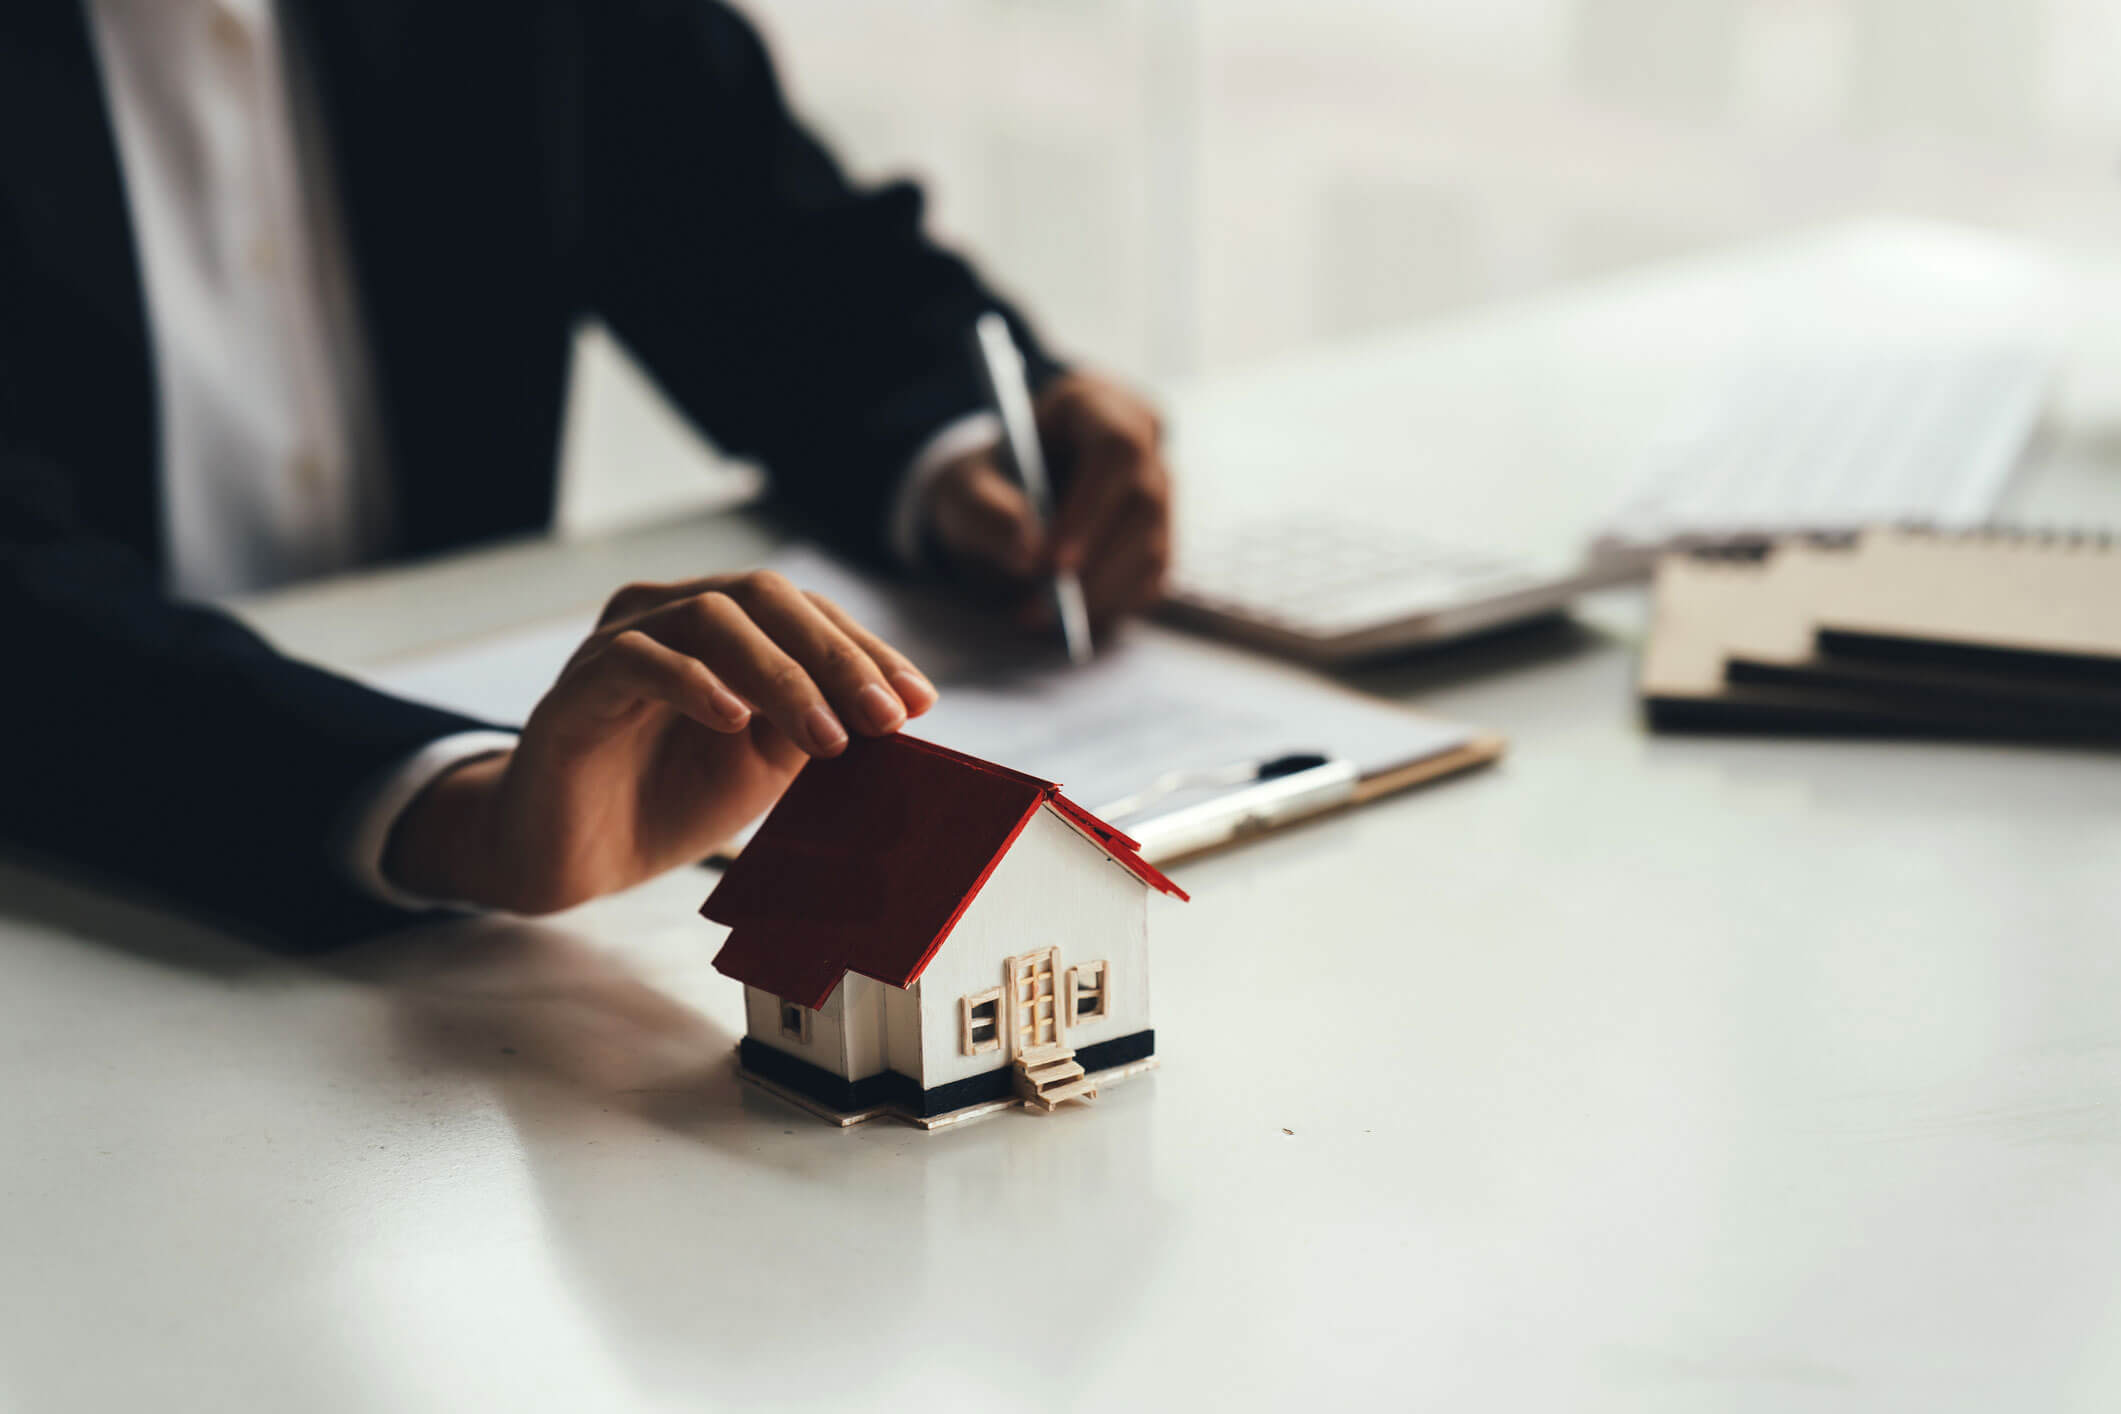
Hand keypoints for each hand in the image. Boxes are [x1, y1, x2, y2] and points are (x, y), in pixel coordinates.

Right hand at [382, 570, 936, 913]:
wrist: (572, 856)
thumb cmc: (669, 799)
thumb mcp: (764, 765)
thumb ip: (812, 726)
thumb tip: (889, 708)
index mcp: (720, 625)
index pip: (804, 612)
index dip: (866, 650)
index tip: (920, 703)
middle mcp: (669, 613)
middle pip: (763, 597)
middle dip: (834, 656)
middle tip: (884, 717)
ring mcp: (618, 643)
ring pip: (709, 617)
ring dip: (781, 676)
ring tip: (825, 737)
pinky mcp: (576, 687)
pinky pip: (637, 660)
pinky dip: (694, 682)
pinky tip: (735, 721)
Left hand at [925, 370, 1172, 629]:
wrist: (1000, 499)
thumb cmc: (986, 480)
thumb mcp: (963, 486)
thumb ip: (985, 511)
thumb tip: (1027, 553)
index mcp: (1095, 405)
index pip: (1117, 449)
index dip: (1091, 507)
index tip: (1053, 561)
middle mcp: (1141, 445)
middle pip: (1145, 503)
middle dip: (1096, 564)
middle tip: (1043, 606)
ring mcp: (1156, 494)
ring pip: (1154, 548)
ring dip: (1100, 594)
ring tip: (1039, 617)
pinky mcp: (1156, 540)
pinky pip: (1150, 581)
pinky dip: (1110, 607)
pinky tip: (1065, 620)